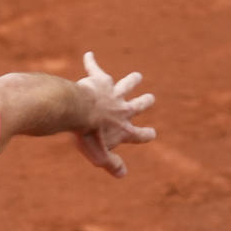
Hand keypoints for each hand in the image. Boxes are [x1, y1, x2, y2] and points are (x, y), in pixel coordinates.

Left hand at [74, 51, 155, 177]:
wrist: (78, 111)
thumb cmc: (88, 136)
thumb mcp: (99, 156)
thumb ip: (112, 164)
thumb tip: (123, 174)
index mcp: (124, 129)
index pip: (140, 135)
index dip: (147, 135)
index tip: (151, 134)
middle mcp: (123, 109)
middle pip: (140, 104)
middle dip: (145, 102)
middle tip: (150, 99)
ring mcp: (113, 93)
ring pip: (127, 84)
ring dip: (132, 80)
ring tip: (137, 76)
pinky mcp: (100, 81)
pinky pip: (95, 69)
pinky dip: (91, 63)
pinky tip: (88, 55)